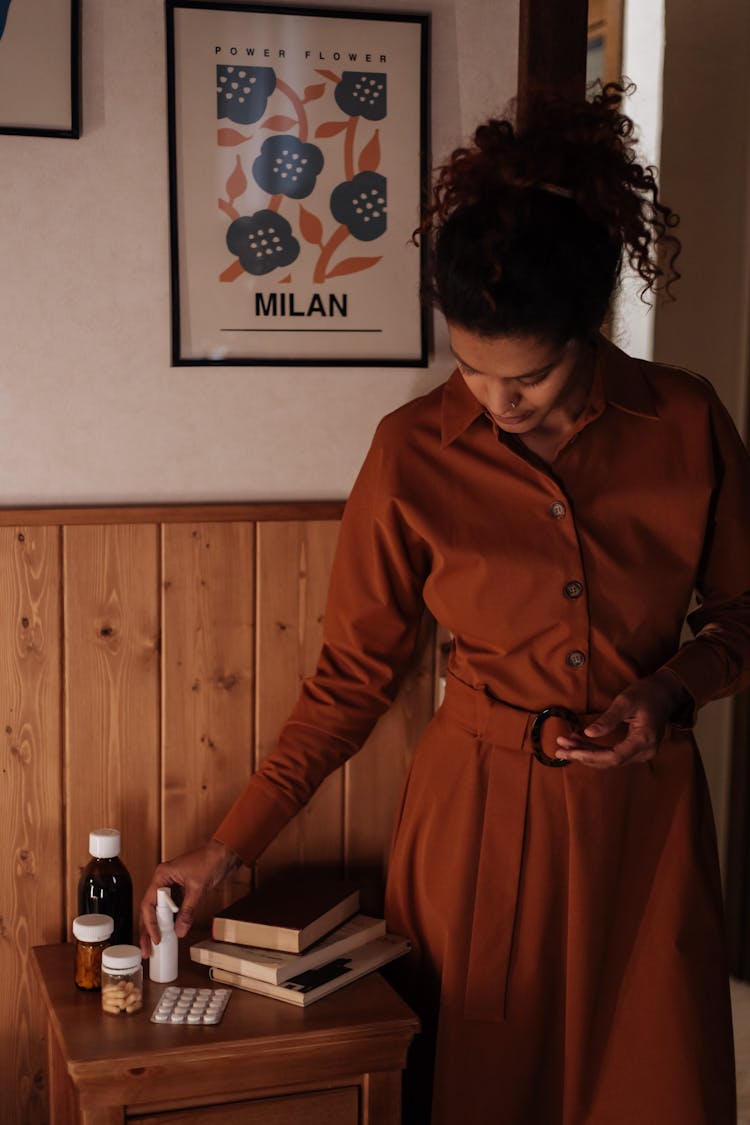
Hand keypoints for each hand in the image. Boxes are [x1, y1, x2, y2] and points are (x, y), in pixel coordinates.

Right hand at [139, 839, 240, 958]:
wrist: (226, 853)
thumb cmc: (210, 860)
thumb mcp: (198, 888)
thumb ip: (188, 911)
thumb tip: (179, 930)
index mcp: (162, 875)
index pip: (149, 904)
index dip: (150, 923)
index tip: (155, 938)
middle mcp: (163, 881)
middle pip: (151, 909)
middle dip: (148, 929)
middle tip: (148, 949)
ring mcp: (172, 886)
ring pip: (160, 911)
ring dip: (159, 927)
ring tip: (157, 945)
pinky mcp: (181, 891)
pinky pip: (173, 909)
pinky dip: (172, 921)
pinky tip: (171, 933)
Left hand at [554, 670, 690, 769]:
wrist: (664, 693)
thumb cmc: (647, 694)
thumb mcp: (625, 702)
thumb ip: (608, 719)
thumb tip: (589, 733)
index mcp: (643, 740)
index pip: (614, 757)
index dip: (590, 756)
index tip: (571, 750)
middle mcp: (644, 751)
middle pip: (609, 761)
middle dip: (583, 755)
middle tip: (560, 748)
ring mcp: (641, 752)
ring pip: (609, 759)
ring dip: (586, 752)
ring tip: (565, 743)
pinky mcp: (636, 749)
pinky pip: (613, 754)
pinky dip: (595, 749)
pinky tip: (579, 741)